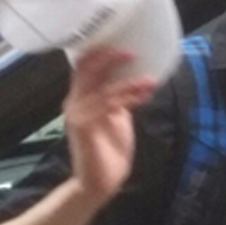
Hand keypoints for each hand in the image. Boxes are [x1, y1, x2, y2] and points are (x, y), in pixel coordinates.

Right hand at [62, 46, 156, 202]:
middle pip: (87, 71)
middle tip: (131, 51)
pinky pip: (108, 105)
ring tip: (150, 79)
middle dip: (108, 58)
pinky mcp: (84, 126)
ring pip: (103, 88)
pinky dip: (128, 97)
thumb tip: (131, 81)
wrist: (98, 183)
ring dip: (129, 82)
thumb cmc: (108, 151)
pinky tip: (144, 93)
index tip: (119, 41)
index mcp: (80, 98)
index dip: (98, 53)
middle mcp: (75, 102)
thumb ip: (117, 100)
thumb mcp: (115, 118)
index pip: (83, 68)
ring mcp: (78, 113)